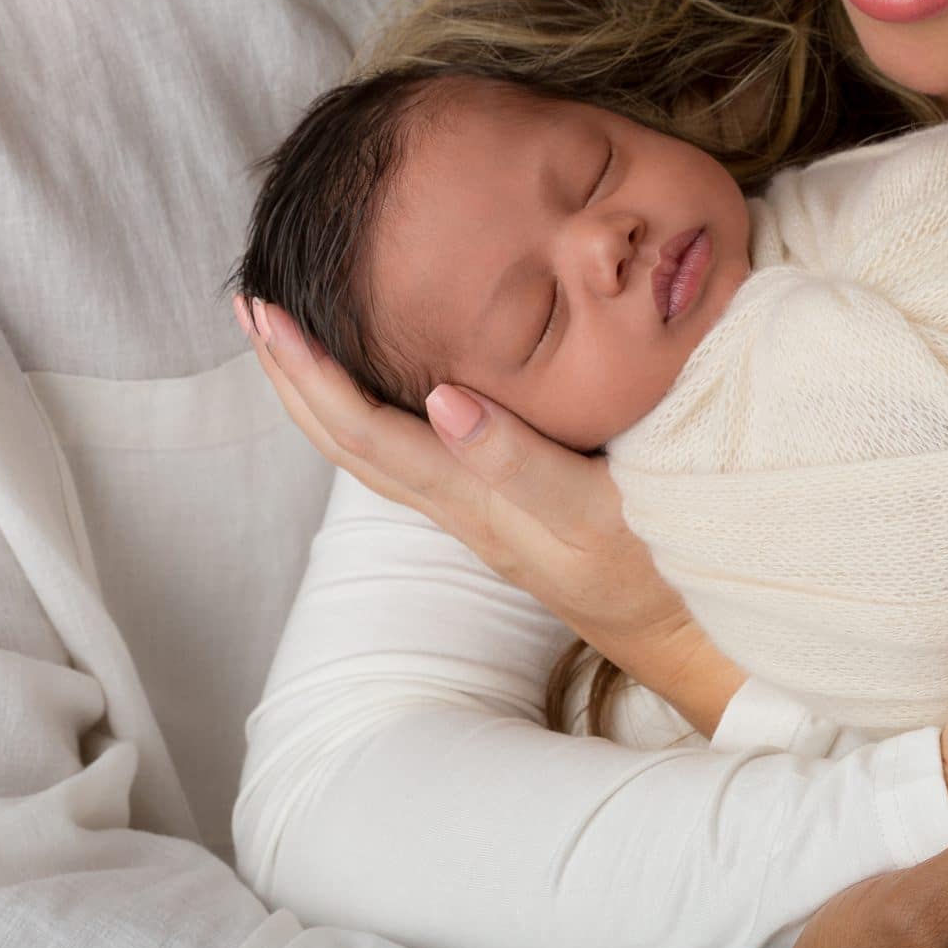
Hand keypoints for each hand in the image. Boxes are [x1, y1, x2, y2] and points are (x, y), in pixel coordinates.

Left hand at [234, 297, 745, 729]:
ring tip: (288, 338)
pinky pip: (414, 457)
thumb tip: (439, 400)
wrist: (696, 640)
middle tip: (250, 307)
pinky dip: (375, 410)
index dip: (309, 374)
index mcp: (475, 501)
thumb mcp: (598, 516)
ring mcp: (481, 516)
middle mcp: (463, 511)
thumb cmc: (662, 570)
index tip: (265, 313)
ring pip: (375, 452)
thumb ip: (520, 462)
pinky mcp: (506, 515)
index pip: (364, 432)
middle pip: (349, 442)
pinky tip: (379, 386)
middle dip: (293, 376)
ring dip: (323, 393)